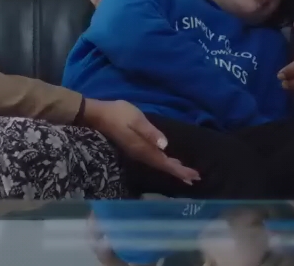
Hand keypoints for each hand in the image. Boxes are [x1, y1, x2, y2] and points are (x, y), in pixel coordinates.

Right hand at [83, 99, 199, 184]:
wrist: (97, 115)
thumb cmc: (118, 114)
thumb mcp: (136, 119)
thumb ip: (150, 133)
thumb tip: (165, 146)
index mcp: (143, 149)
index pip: (165, 163)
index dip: (179, 170)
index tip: (194, 176)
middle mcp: (141, 154)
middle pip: (163, 166)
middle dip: (179, 172)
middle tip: (196, 178)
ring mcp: (137, 152)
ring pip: (159, 164)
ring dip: (173, 169)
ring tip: (186, 174)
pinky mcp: (134, 148)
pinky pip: (154, 160)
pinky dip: (164, 163)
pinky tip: (168, 161)